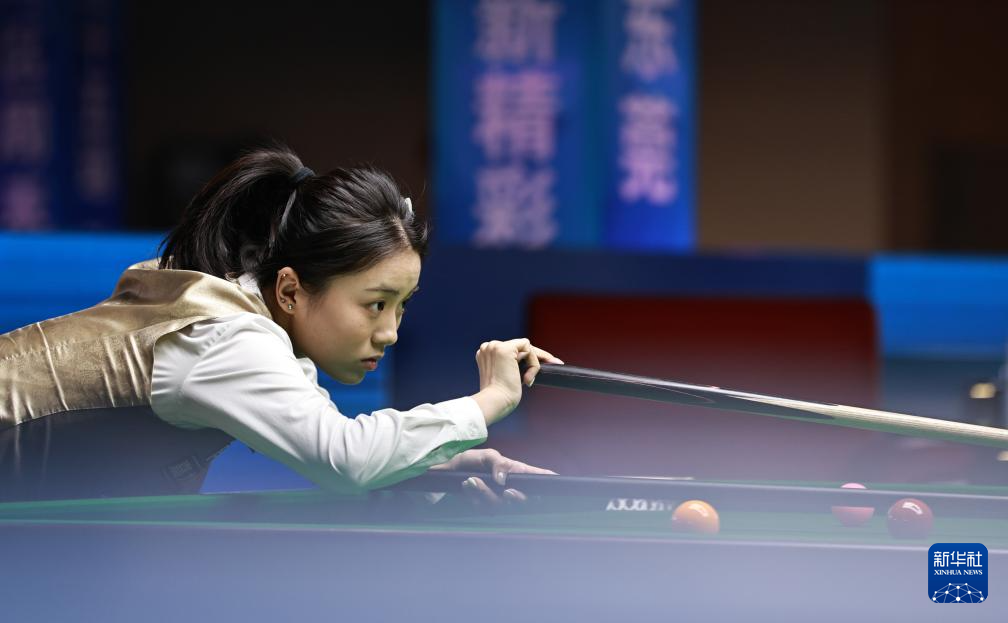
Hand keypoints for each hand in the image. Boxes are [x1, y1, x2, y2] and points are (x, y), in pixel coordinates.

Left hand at [431, 448, 555, 505]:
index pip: (536, 476)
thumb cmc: (467, 459)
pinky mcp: (482, 506)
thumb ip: (498, 463)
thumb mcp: (484, 455)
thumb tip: (504, 479)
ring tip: (471, 481)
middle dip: (518, 499)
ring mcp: (495, 498)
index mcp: (514, 471)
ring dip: (485, 494)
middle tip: (507, 492)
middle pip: (524, 501)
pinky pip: (483, 508)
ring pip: (500, 506)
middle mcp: (508, 486)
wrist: (443, 469)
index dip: (549, 479)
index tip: (557, 480)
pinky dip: (474, 497)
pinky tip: (466, 485)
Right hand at [471, 338, 562, 424]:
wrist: (495, 403)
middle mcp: (488, 347)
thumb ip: (511, 368)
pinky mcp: (505, 349)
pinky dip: (533, 364)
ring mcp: (495, 346)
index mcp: (486, 354)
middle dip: (538, 356)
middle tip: (556, 363)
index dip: (528, 358)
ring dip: (533, 365)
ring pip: (526, 348)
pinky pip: (529, 349)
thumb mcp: (505, 379)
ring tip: (527, 382)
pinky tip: (527, 379)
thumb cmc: (500, 398)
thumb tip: (528, 368)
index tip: (539, 367)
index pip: (512, 351)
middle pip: (520, 347)